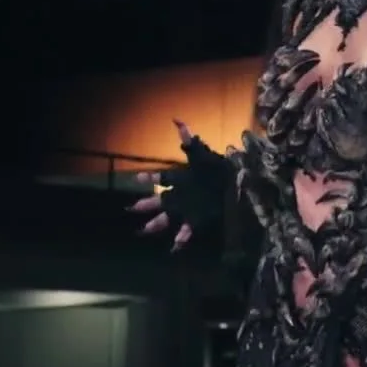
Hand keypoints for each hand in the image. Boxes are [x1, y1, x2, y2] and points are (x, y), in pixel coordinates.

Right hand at [126, 119, 233, 251]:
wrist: (236, 185)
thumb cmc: (216, 169)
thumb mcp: (202, 154)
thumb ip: (189, 139)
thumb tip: (177, 119)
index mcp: (181, 179)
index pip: (163, 178)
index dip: (151, 178)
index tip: (137, 178)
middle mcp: (180, 195)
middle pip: (160, 200)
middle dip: (147, 204)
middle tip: (131, 208)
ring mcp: (187, 209)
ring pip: (168, 217)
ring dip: (157, 223)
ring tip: (145, 230)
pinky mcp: (197, 220)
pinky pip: (187, 230)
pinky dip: (181, 238)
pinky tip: (175, 246)